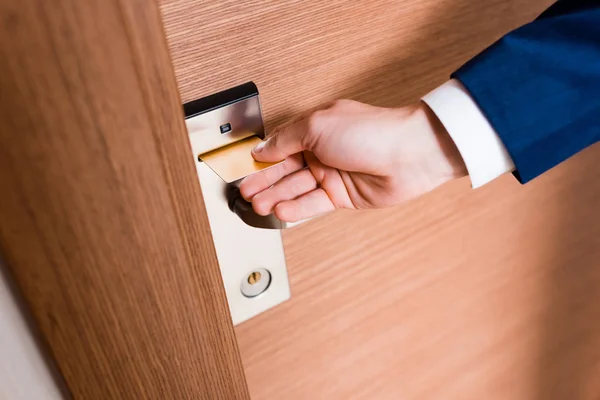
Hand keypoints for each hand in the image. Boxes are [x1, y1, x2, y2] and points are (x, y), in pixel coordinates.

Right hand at [239, 99, 466, 221]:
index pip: (279, 147)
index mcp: (314, 130)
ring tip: (258, 206)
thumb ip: (286, 139)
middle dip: (264, 183)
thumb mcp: (317, 126)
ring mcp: (332, 175)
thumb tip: (263, 149)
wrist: (409, 154)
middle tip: (245, 194)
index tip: (243, 170)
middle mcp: (322, 152)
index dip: (261, 160)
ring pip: (296, 189)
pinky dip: (296, 208)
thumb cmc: (371, 131)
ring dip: (276, 197)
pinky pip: (313, 204)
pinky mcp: (343, 196)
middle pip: (284, 170)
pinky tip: (281, 211)